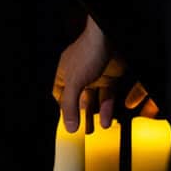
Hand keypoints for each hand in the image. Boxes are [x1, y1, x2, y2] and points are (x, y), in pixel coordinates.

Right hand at [54, 16, 123, 132]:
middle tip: (80, 132)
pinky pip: (107, 98)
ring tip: (93, 131)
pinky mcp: (110, 78)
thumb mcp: (74, 83)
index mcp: (65, 73)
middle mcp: (79, 75)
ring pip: (93, 101)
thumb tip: (68, 128)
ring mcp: (95, 77)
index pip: (60, 96)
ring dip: (94, 116)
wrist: (108, 38)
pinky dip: (107, 110)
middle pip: (77, 101)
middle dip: (79, 117)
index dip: (63, 110)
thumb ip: (70, 106)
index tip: (66, 125)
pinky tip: (106, 122)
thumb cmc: (88, 53)